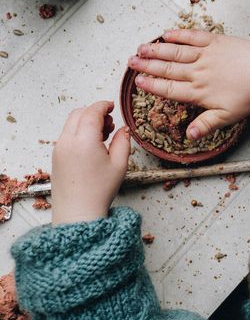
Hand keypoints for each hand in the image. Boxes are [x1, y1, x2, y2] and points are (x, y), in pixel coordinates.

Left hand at [51, 101, 130, 224]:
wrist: (77, 214)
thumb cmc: (98, 191)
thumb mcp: (119, 164)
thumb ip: (123, 141)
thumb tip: (123, 129)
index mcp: (84, 140)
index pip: (92, 111)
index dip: (103, 105)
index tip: (111, 106)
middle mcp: (68, 141)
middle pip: (79, 113)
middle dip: (94, 112)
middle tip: (109, 122)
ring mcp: (59, 148)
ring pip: (71, 123)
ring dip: (86, 121)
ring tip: (103, 136)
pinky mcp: (56, 156)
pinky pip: (67, 134)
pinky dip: (79, 132)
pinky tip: (91, 145)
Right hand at [128, 31, 249, 139]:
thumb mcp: (227, 116)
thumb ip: (206, 124)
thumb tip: (188, 135)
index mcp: (199, 92)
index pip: (170, 89)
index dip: (152, 85)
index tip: (138, 81)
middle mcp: (198, 72)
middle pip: (168, 68)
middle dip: (147, 65)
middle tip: (131, 62)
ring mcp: (206, 55)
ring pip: (176, 51)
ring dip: (157, 49)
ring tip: (141, 47)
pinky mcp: (215, 41)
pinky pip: (193, 36)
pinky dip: (179, 34)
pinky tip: (167, 33)